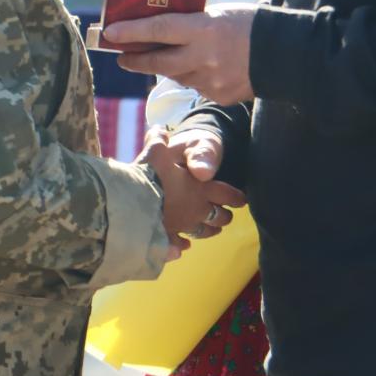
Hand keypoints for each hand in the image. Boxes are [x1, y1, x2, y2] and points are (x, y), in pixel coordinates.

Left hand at [106, 5, 256, 103]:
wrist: (286, 54)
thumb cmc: (251, 24)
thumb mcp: (219, 13)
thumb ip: (192, 22)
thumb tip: (164, 29)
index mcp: (202, 30)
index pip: (157, 31)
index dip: (131, 32)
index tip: (110, 33)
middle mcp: (202, 57)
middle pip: (157, 63)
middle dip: (136, 60)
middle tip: (123, 56)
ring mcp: (209, 81)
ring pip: (176, 76)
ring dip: (168, 68)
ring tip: (166, 58)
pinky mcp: (218, 96)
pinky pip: (196, 87)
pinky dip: (193, 77)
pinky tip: (203, 69)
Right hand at [141, 130, 244, 257]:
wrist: (132, 205)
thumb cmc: (150, 175)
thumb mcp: (157, 151)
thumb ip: (160, 140)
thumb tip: (159, 128)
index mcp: (201, 189)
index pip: (226, 195)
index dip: (236, 198)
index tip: (242, 200)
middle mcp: (196, 210)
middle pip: (218, 216)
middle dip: (224, 216)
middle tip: (227, 216)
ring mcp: (182, 226)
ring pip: (203, 231)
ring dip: (209, 230)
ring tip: (213, 230)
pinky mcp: (167, 238)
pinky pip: (179, 243)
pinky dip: (182, 244)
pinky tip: (183, 247)